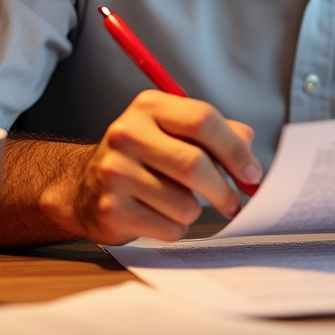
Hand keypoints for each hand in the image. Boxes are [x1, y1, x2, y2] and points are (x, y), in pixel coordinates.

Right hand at [38, 89, 261, 245]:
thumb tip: (250, 158)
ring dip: (195, 211)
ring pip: (184, 203)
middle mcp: (127, 134)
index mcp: (150, 106)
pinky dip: (176, 228)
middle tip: (233, 202)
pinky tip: (160, 216)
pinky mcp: (111, 209)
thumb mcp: (176, 131)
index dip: (234, 149)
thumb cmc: (145, 157)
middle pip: (194, 164)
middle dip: (224, 189)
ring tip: (181, 203)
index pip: (202, 120)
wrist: (83, 187)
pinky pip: (168, 228)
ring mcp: (115, 172)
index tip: (251, 173)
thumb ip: (219, 135)